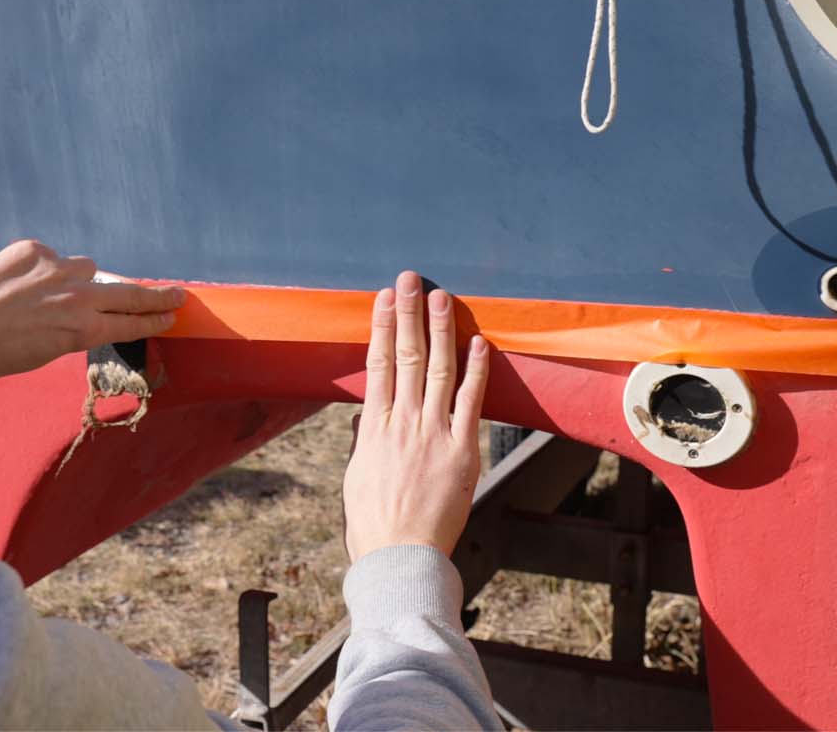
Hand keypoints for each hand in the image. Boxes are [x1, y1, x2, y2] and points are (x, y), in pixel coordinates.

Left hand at [0, 239, 185, 382]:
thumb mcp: (41, 354)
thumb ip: (70, 331)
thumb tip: (83, 312)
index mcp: (81, 332)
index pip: (131, 323)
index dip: (154, 319)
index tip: (173, 314)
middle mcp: (77, 298)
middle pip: (130, 293)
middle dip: (156, 296)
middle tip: (176, 294)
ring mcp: (57, 269)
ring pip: (87, 267)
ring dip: (78, 278)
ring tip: (46, 294)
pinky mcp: (33, 250)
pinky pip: (51, 256)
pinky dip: (42, 267)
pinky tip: (16, 282)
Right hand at [342, 271, 489, 560]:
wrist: (400, 555)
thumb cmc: (374, 524)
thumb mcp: (358, 477)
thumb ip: (366, 444)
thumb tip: (366, 421)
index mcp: (374, 427)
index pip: (378, 363)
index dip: (382, 327)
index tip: (385, 299)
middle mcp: (402, 422)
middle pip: (406, 355)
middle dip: (409, 314)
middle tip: (412, 280)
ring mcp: (433, 433)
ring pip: (437, 368)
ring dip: (440, 329)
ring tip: (442, 297)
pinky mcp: (461, 449)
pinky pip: (470, 401)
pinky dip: (475, 369)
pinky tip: (478, 342)